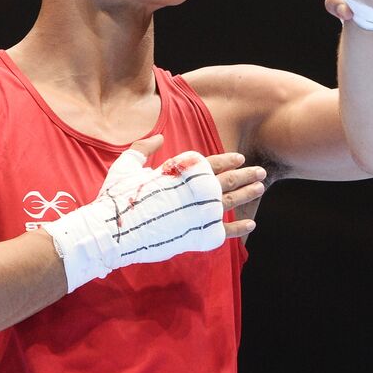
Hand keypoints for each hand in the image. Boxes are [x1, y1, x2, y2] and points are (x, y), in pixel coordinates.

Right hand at [43, 136, 259, 291]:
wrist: (111, 231)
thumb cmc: (115, 199)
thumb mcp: (125, 166)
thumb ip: (143, 149)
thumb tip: (159, 137)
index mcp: (178, 173)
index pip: (210, 162)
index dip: (227, 160)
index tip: (240, 158)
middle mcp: (192, 191)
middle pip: (226, 180)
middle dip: (245, 175)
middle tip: (260, 172)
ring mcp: (195, 213)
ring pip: (229, 201)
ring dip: (247, 194)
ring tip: (261, 187)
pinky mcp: (194, 235)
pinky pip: (223, 231)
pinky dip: (238, 227)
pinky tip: (252, 223)